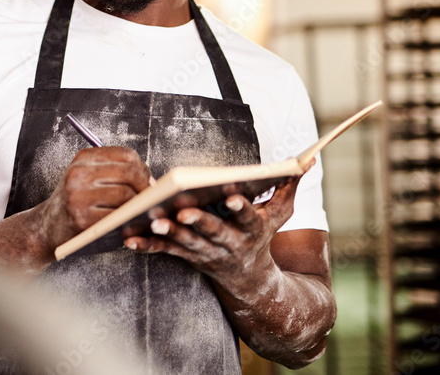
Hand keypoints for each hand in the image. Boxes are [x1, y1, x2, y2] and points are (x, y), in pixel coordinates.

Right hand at [38, 147, 151, 249]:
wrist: (45, 228)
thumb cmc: (74, 203)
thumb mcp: (86, 178)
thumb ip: (113, 172)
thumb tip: (153, 182)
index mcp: (83, 159)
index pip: (125, 154)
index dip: (144, 168)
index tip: (149, 182)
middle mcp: (79, 173)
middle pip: (129, 173)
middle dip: (147, 187)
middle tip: (152, 200)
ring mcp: (78, 196)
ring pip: (126, 195)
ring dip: (141, 206)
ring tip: (143, 213)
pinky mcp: (82, 219)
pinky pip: (117, 218)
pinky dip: (130, 222)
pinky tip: (132, 225)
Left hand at [123, 176, 300, 292]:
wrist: (250, 281)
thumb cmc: (261, 235)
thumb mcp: (280, 213)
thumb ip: (289, 185)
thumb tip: (309, 159)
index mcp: (252, 228)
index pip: (248, 217)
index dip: (240, 208)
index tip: (231, 197)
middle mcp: (230, 243)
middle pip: (214, 232)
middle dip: (200, 222)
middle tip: (184, 210)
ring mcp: (208, 253)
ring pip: (187, 243)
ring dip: (170, 233)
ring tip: (154, 220)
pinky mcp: (187, 258)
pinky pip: (165, 252)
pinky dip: (147, 246)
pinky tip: (130, 239)